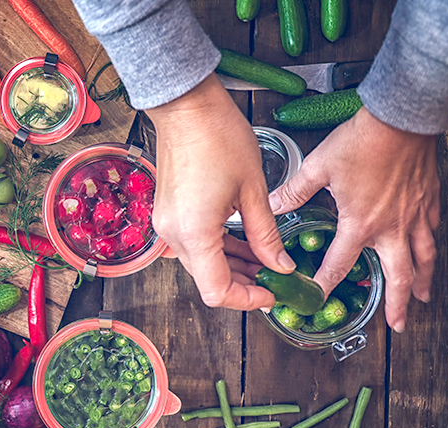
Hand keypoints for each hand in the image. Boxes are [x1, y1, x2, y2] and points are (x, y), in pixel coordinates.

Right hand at [145, 73, 295, 310]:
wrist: (186, 107)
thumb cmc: (218, 137)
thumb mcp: (253, 190)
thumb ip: (266, 236)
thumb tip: (280, 265)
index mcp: (195, 233)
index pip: (217, 291)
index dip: (247, 299)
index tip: (272, 293)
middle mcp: (174, 235)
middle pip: (208, 280)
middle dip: (243, 284)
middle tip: (276, 278)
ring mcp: (167, 225)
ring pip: (201, 264)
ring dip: (231, 267)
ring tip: (265, 260)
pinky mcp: (168, 214)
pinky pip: (194, 245)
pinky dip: (218, 250)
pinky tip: (243, 243)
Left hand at [268, 107, 440, 332]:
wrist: (401, 118)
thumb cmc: (360, 142)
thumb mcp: (318, 167)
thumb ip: (294, 191)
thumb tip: (272, 204)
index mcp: (360, 224)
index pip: (339, 265)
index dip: (326, 284)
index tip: (317, 299)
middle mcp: (391, 227)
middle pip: (399, 276)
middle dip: (398, 304)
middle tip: (397, 325)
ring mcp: (414, 216)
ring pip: (423, 259)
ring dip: (423, 282)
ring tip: (423, 299)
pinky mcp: (428, 200)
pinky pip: (432, 232)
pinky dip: (431, 247)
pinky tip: (428, 252)